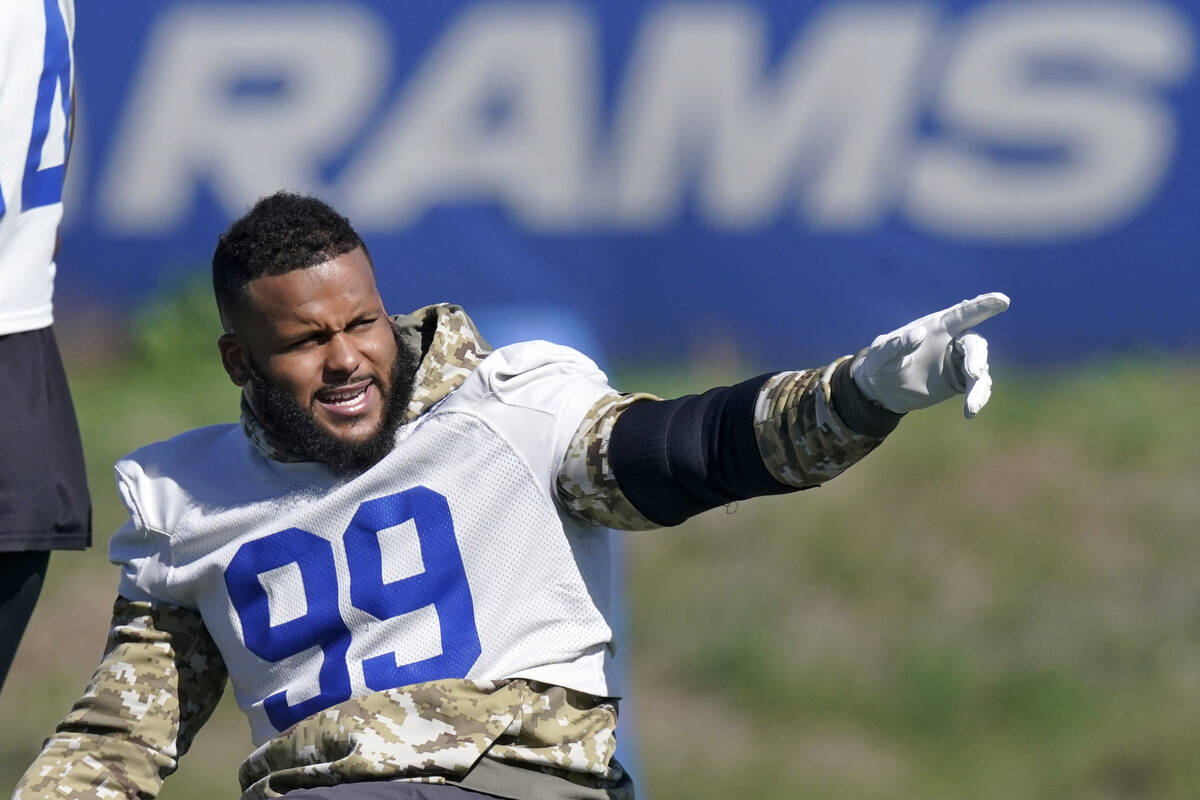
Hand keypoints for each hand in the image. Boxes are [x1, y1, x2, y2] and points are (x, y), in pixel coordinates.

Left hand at [851, 292, 1009, 418]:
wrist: (884, 389)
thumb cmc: (881, 363)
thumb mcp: (881, 355)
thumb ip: (896, 344)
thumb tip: (919, 333)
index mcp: (936, 326)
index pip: (962, 313)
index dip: (982, 305)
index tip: (1003, 300)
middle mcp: (953, 341)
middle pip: (974, 343)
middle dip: (977, 357)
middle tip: (974, 373)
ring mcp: (960, 361)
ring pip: (980, 369)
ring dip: (979, 386)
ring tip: (971, 406)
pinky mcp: (961, 380)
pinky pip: (977, 387)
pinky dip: (977, 397)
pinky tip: (970, 411)